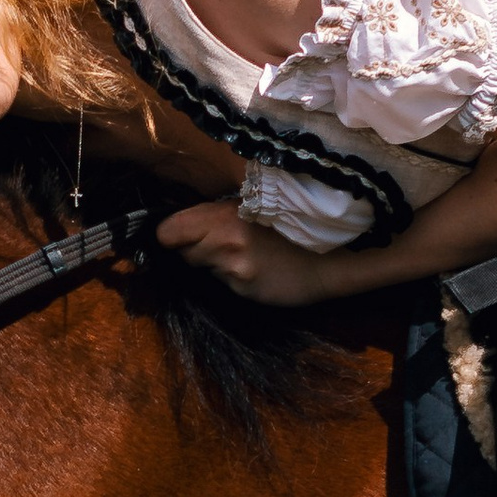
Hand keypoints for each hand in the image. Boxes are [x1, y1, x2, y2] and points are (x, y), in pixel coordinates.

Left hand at [153, 199, 328, 304]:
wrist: (326, 259)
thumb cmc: (290, 227)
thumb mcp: (253, 208)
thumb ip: (217, 215)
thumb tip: (180, 225)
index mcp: (226, 214)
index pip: (170, 230)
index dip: (170, 233)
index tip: (179, 235)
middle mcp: (225, 240)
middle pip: (180, 250)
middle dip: (191, 247)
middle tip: (217, 242)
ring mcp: (234, 268)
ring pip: (199, 266)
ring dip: (210, 261)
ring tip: (240, 254)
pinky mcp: (243, 288)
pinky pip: (220, 281)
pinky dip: (229, 275)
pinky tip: (252, 268)